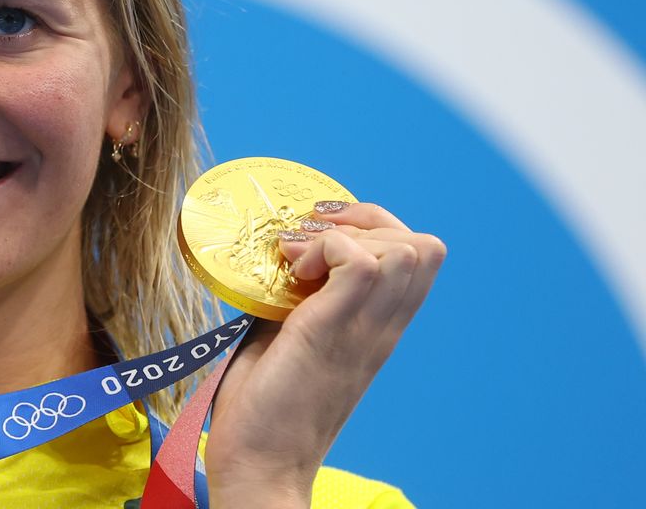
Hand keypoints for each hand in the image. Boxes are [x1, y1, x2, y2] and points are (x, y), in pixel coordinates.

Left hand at [203, 202, 445, 507]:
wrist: (260, 462)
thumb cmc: (265, 407)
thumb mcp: (288, 337)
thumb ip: (298, 299)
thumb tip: (274, 260)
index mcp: (377, 329)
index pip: (419, 258)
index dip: (373, 227)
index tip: (318, 235)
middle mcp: (382, 328)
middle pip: (424, 245)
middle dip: (365, 221)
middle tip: (307, 240)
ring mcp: (364, 330)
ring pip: (407, 247)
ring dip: (347, 235)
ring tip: (298, 262)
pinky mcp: (332, 331)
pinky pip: (359, 261)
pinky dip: (325, 248)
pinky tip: (292, 274)